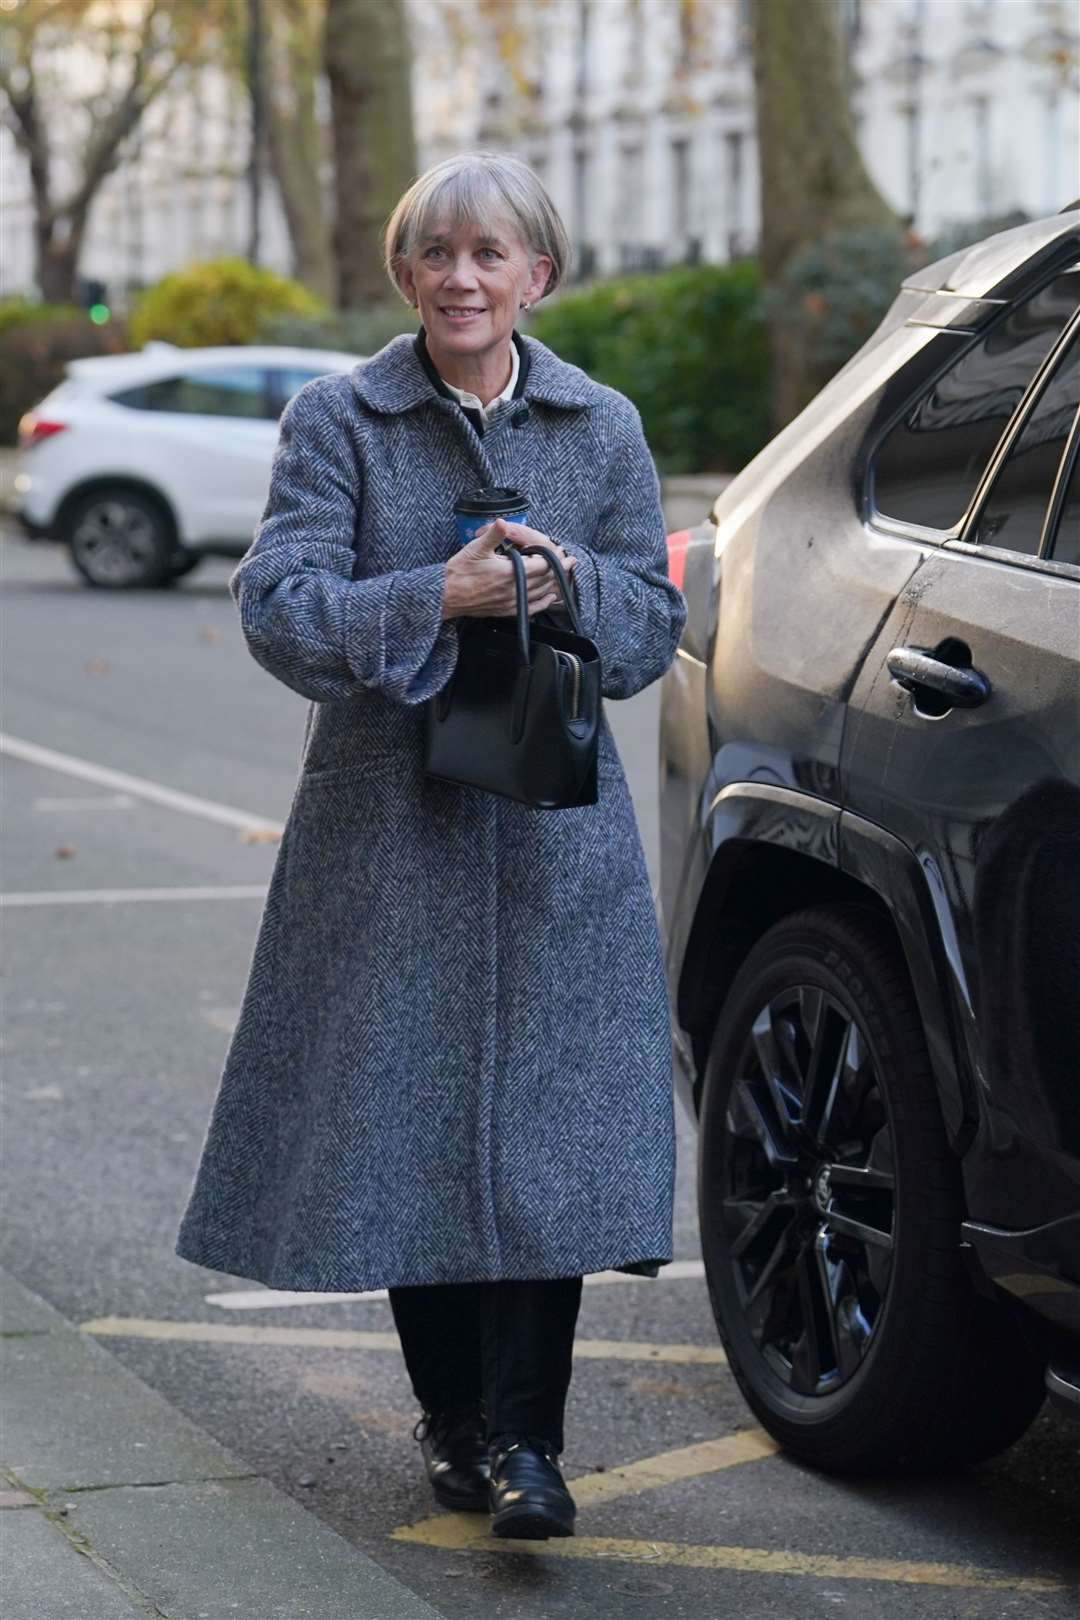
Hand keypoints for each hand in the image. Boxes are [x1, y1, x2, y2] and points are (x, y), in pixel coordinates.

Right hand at [442, 518, 563, 620]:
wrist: (445, 596)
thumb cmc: (458, 571)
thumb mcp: (475, 548)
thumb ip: (493, 535)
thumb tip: (503, 522)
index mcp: (509, 573)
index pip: (540, 566)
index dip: (555, 559)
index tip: (566, 554)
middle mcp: (513, 590)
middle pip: (544, 581)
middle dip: (559, 571)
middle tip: (572, 563)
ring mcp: (510, 602)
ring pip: (539, 594)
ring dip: (554, 585)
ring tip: (564, 577)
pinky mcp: (505, 611)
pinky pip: (530, 608)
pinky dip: (542, 603)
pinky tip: (548, 599)